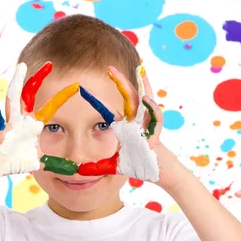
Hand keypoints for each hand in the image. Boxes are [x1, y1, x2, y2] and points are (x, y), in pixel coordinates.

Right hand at [0, 62, 79, 184]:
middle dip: (38, 79)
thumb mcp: (38, 160)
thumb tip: (71, 168)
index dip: (61, 97)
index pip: (49, 108)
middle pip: (30, 95)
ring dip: (17, 84)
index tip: (76, 86)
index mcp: (31, 124)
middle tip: (49, 64)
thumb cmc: (15, 160)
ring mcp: (9, 125)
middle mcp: (20, 120)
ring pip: (13, 100)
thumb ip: (53, 162)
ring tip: (21, 68)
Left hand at [81, 65, 186, 190]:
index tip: (94, 84)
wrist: (160, 172)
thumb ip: (100, 166)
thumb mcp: (115, 164)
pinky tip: (146, 98)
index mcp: (128, 124)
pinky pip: (155, 119)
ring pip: (147, 101)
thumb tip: (80, 172)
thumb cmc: (139, 165)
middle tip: (110, 67)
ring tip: (139, 70)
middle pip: (132, 95)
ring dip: (143, 85)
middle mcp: (139, 120)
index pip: (117, 105)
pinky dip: (152, 108)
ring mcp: (149, 125)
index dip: (107, 96)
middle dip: (123, 80)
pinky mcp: (156, 133)